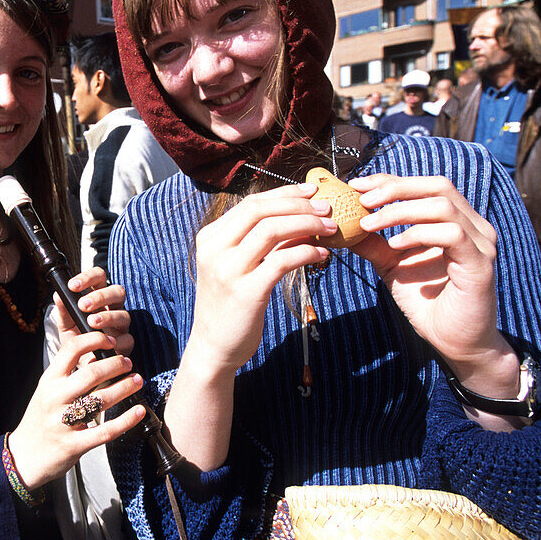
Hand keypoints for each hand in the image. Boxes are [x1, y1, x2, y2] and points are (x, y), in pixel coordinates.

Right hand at [8, 330, 145, 489]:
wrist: (24, 456)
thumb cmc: (40, 419)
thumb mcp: (46, 391)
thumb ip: (66, 374)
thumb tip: (97, 354)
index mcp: (49, 381)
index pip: (71, 349)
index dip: (94, 340)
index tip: (110, 341)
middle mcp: (55, 398)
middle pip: (91, 373)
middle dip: (116, 365)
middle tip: (129, 362)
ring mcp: (64, 422)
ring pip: (101, 399)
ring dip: (125, 387)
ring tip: (137, 380)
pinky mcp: (74, 444)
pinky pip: (106, 430)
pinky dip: (126, 420)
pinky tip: (139, 411)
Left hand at [51, 266, 132, 354]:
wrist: (81, 365)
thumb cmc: (77, 340)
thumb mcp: (66, 325)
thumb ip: (63, 310)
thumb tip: (57, 294)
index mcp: (99, 298)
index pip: (99, 278)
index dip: (88, 278)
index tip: (72, 285)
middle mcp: (113, 308)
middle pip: (117, 291)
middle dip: (100, 296)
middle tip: (83, 305)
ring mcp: (121, 325)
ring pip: (124, 314)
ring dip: (107, 316)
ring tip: (91, 322)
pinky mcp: (126, 343)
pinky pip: (127, 339)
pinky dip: (116, 341)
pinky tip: (105, 343)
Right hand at [186, 183, 331, 374]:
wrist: (213, 347)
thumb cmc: (230, 305)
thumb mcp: (234, 266)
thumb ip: (256, 242)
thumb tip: (298, 217)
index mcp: (210, 238)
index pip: (250, 203)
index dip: (284, 193)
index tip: (311, 191)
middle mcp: (214, 250)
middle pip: (259, 210)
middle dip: (297, 204)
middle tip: (327, 208)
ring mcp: (228, 270)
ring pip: (271, 230)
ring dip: (306, 224)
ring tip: (330, 229)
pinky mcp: (246, 292)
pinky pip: (282, 261)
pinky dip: (306, 252)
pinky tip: (322, 254)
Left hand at [350, 174, 517, 389]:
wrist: (454, 342)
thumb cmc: (427, 302)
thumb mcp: (392, 266)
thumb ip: (374, 243)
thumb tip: (344, 224)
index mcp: (455, 220)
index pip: (423, 186)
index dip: (389, 180)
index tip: (356, 185)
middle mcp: (473, 225)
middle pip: (437, 186)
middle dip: (395, 188)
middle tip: (361, 200)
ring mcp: (480, 243)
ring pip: (442, 206)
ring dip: (400, 211)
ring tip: (369, 225)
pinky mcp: (480, 264)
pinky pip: (452, 235)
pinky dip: (419, 234)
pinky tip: (395, 245)